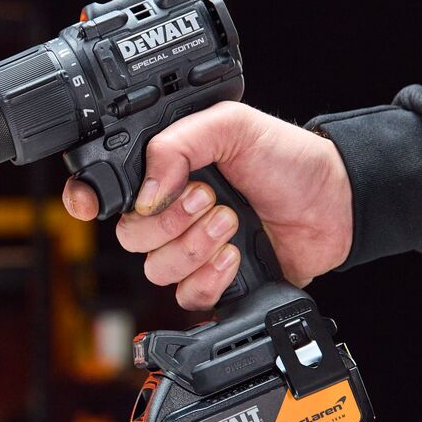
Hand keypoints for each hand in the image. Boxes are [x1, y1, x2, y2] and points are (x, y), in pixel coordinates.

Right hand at [61, 102, 353, 309]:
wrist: (335, 202)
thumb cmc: (287, 159)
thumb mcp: (231, 125)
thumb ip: (178, 143)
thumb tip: (146, 191)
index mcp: (164, 173)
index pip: (102, 191)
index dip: (85, 200)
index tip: (93, 204)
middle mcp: (170, 213)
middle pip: (129, 237)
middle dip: (168, 222)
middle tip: (208, 199)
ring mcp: (191, 250)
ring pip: (156, 269)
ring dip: (194, 247)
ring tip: (231, 223)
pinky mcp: (215, 283)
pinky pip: (187, 296)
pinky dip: (210, 278)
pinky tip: (235, 256)